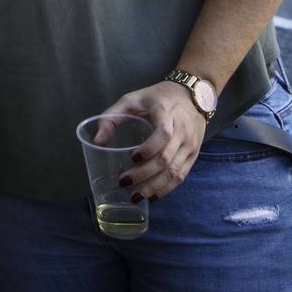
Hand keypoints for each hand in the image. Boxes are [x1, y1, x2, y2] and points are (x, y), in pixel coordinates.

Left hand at [98, 81, 206, 200]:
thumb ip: (111, 117)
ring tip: (136, 196)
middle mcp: (182, 131)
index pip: (163, 134)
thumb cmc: (156, 97)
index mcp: (166, 113)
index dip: (149, 148)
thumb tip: (97, 141)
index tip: (132, 158)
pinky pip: (182, 175)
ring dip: (155, 187)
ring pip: (175, 171)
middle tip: (124, 182)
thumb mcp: (131, 99)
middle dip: (144, 174)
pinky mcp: (193, 154)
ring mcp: (190, 145)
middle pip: (166, 158)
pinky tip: (153, 195)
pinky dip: (167, 188)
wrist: (191, 95)